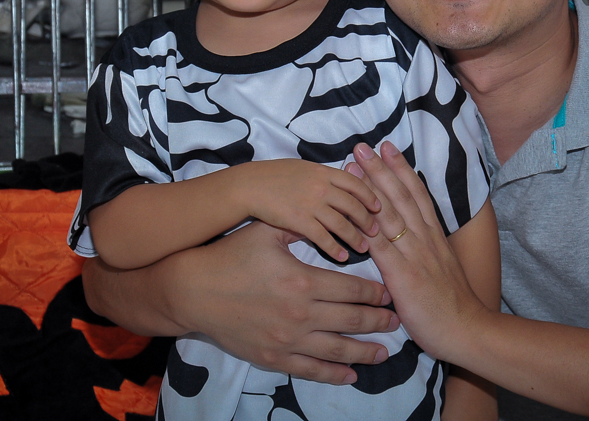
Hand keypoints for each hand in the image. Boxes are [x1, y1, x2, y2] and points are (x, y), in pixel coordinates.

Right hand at [165, 221, 399, 382]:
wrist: (192, 291)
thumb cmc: (229, 257)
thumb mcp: (267, 231)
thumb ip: (300, 225)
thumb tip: (327, 213)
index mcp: (304, 281)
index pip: (353, 289)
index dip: (375, 293)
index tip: (389, 293)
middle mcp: (301, 315)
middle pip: (353, 321)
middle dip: (379, 321)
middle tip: (396, 320)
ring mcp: (288, 341)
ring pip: (338, 350)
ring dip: (365, 352)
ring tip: (384, 352)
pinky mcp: (273, 358)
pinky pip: (311, 370)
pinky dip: (334, 373)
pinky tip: (351, 374)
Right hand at [241, 159, 380, 261]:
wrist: (250, 185)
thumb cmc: (273, 175)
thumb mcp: (302, 168)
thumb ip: (322, 176)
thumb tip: (339, 183)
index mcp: (323, 171)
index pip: (355, 183)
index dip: (369, 195)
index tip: (378, 206)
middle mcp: (322, 187)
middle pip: (353, 205)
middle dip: (367, 220)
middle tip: (376, 231)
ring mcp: (312, 205)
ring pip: (342, 223)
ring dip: (355, 237)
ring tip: (364, 248)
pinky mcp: (300, 221)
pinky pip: (323, 237)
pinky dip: (335, 248)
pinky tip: (342, 257)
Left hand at [349, 142, 489, 362]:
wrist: (466, 329)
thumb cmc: (452, 303)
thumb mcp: (441, 266)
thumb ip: (426, 249)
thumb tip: (411, 237)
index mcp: (434, 235)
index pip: (417, 194)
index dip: (401, 169)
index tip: (388, 148)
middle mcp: (425, 238)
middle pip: (401, 195)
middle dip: (381, 168)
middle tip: (363, 145)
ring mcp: (414, 254)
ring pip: (390, 212)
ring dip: (370, 187)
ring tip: (354, 164)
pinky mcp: (403, 275)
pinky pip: (382, 246)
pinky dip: (365, 226)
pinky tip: (352, 211)